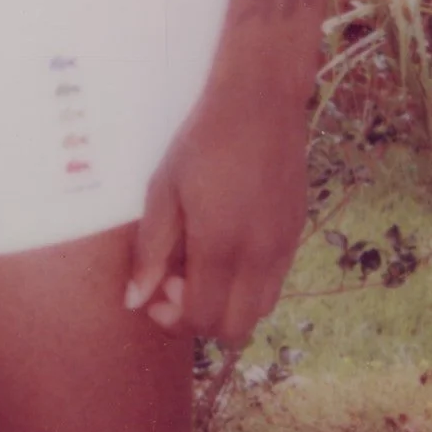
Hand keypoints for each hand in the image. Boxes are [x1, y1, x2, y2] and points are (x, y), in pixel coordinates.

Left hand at [124, 84, 309, 345]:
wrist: (261, 102)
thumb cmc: (203, 141)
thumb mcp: (164, 191)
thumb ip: (151, 252)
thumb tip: (135, 301)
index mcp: (221, 245)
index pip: (202, 318)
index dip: (174, 317)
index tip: (159, 288)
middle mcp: (259, 255)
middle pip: (235, 328)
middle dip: (201, 319)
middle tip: (179, 282)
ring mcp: (284, 246)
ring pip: (260, 310)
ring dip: (229, 304)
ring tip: (205, 266)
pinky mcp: (297, 233)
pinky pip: (275, 282)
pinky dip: (249, 285)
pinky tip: (229, 248)